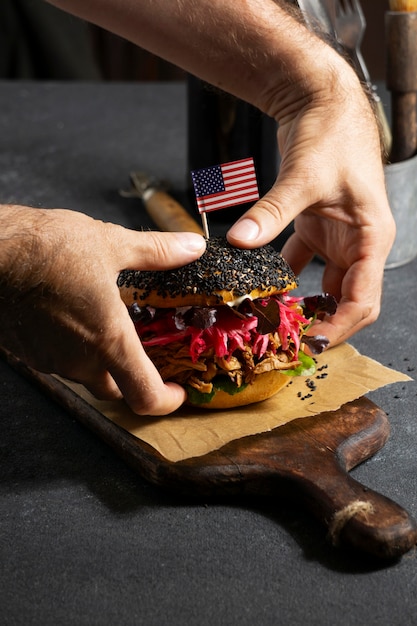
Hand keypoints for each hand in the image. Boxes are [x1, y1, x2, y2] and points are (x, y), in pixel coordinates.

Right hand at [0, 206, 205, 414]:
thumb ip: (157, 252)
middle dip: (134, 377)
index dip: (167, 401)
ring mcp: (49, 360)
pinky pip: (59, 361)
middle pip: (116, 388)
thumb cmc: (44, 248)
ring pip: (86, 374)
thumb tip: (192, 247)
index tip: (177, 391)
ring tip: (107, 324)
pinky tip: (73, 318)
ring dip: (101, 359)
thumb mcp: (110, 243)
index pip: (146, 396)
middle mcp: (79, 361)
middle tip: (146, 353)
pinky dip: (73, 349)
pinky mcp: (27, 352)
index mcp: (109, 341)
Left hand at [227, 58, 394, 346]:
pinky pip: (302, 266)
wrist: (323, 102)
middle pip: (347, 302)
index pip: (363, 300)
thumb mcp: (303, 177)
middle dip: (322, 326)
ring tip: (275, 327)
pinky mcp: (317, 229)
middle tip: (288, 345)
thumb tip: (239, 241)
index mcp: (371, 239)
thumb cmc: (331, 134)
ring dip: (304, 309)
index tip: (309, 345)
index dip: (339, 328)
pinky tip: (264, 294)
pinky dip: (286, 282)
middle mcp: (359, 244)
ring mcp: (338, 238)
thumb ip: (272, 212)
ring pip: (325, 289)